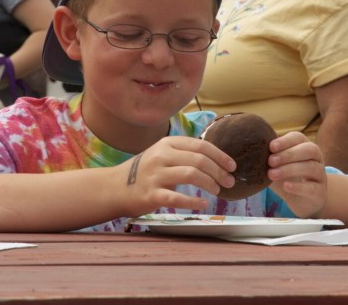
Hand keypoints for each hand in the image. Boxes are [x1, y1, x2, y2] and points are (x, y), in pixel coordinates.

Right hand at [119, 136, 235, 215]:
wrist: (115, 187)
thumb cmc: (145, 171)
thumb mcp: (162, 154)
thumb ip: (184, 153)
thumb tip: (217, 160)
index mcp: (167, 143)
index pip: (200, 145)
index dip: (220, 155)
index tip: (232, 166)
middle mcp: (161, 156)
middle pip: (199, 160)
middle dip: (219, 171)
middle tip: (229, 182)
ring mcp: (155, 175)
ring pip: (191, 174)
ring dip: (210, 183)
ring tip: (217, 190)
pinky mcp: (151, 194)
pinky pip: (177, 198)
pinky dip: (193, 201)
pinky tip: (203, 204)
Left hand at [266, 131, 327, 217]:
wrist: (302, 201)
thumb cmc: (288, 178)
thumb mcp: (277, 167)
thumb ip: (269, 159)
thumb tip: (251, 152)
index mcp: (305, 147)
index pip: (299, 138)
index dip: (285, 141)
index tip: (271, 147)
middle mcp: (316, 159)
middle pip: (309, 149)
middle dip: (289, 154)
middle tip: (270, 161)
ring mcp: (321, 175)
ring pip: (311, 167)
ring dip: (290, 169)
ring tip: (272, 174)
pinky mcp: (320, 192)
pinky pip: (312, 187)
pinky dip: (298, 186)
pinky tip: (285, 186)